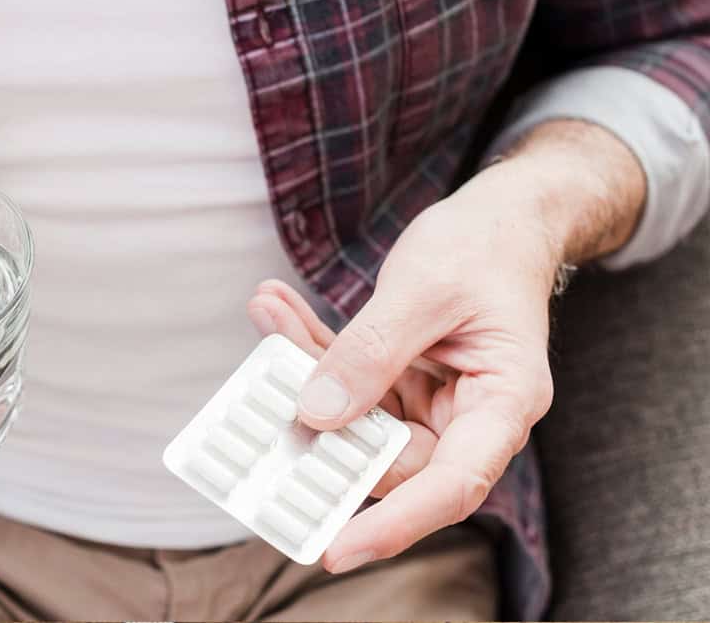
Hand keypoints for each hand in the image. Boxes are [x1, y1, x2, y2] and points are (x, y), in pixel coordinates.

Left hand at [246, 120, 644, 572]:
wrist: (502, 217)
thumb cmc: (485, 247)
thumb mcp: (425, 290)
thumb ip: (371, 352)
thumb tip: (316, 415)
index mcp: (503, 403)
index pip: (452, 484)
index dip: (397, 525)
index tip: (337, 549)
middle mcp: (467, 415)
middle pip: (388, 455)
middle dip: (322, 423)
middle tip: (264, 390)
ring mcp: (429, 401)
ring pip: (353, 417)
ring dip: (304, 366)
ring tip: (270, 313)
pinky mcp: (399, 381)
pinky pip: (346, 380)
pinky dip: (309, 346)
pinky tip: (276, 308)